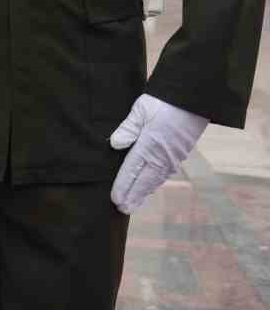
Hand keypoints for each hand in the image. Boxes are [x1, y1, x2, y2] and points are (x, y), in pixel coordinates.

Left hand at [109, 93, 208, 213]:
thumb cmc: (164, 102)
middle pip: (144, 182)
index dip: (123, 187)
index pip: (132, 171)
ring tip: (135, 203)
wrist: (194, 99)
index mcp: (149, 146)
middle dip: (133, 196)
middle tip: (123, 210)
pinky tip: (151, 186)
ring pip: (155, 180)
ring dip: (144, 192)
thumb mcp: (141, 110)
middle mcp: (161, 156)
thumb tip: (115, 144)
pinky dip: (155, 183)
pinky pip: (164, 173)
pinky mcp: (179, 153)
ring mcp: (172, 157)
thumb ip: (128, 128)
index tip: (115, 199)